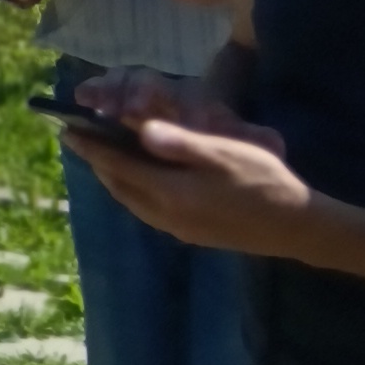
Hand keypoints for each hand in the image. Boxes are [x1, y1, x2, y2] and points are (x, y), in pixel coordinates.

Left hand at [69, 71, 308, 249]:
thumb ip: (179, 143)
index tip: (66, 131)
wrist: (298, 227)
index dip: (91, 148)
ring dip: (116, 179)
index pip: (118, 167)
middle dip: (98, 164)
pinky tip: (143, 181)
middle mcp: (166, 215)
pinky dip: (135, 192)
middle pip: (119, 187)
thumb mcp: (222, 153)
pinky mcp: (193, 234)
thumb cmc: (262, 181)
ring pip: (132, 201)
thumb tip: (138, 130)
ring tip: (106, 158)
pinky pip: (149, 211)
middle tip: (83, 141)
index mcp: (170, 193)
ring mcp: (179, 228)